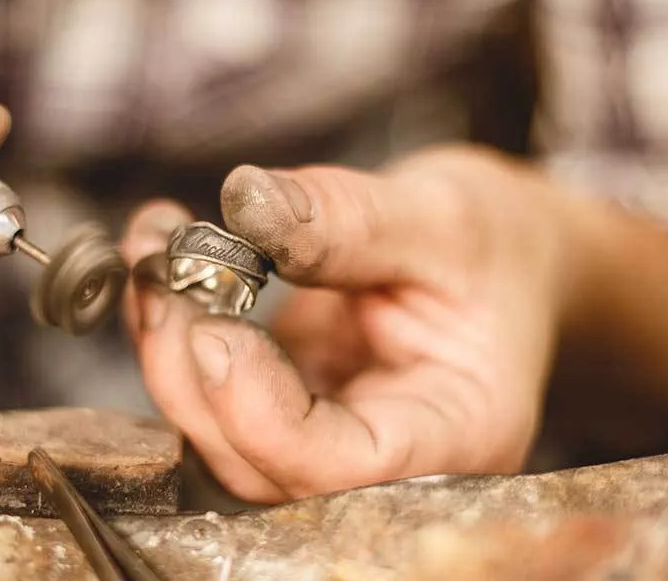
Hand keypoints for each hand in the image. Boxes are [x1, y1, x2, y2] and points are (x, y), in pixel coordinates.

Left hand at [121, 146, 667, 502]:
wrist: (509, 260)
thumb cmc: (499, 246)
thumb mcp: (442, 215)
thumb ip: (346, 218)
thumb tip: (243, 201)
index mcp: (455, 433)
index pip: (343, 466)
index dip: (261, 414)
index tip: (216, 327)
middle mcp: (391, 463)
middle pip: (264, 466)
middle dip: (195, 375)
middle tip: (165, 272)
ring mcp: (335, 446)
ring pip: (225, 443)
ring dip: (171, 353)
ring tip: (158, 254)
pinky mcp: (293, 416)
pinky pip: (219, 404)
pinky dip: (179, 339)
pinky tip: (167, 271)